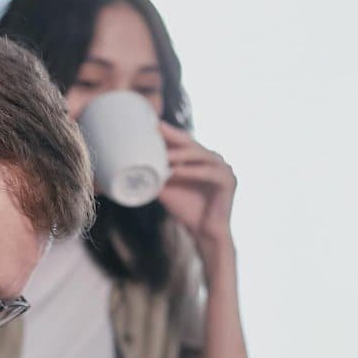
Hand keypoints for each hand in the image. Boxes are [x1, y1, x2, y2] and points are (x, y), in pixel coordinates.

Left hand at [156, 122, 237, 253]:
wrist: (204, 233)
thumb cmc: (186, 210)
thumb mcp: (166, 188)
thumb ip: (155, 174)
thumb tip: (128, 164)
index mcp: (201, 158)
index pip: (183, 141)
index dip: (167, 132)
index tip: (149, 124)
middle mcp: (213, 159)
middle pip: (191, 143)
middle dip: (172, 135)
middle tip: (155, 127)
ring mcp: (224, 168)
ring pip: (199, 155)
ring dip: (180, 154)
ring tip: (162, 154)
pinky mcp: (229, 180)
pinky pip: (208, 172)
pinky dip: (191, 171)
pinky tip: (175, 171)